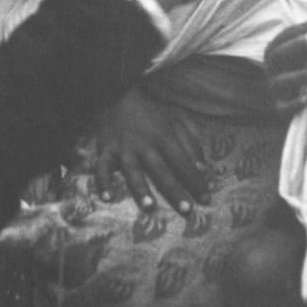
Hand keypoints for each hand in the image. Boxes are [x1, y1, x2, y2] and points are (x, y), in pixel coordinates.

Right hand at [92, 85, 208, 212]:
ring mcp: (123, 148)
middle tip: (187, 211)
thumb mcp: (175, 121)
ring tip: (149, 207)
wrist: (116, 95)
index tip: (206, 199)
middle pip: (161, 171)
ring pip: (132, 171)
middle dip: (174, 191)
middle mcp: (144, 144)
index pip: (183, 162)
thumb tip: (203, 169)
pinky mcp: (105, 150)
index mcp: (164, 136)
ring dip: (140, 189)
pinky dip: (102, 182)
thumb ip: (191, 143)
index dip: (195, 181)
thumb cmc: (150, 113)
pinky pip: (101, 168)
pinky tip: (107, 197)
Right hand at [262, 19, 306, 107]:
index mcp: (274, 52)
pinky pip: (284, 107)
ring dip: (300, 75)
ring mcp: (273, 88)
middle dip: (295, 45)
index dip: (300, 28)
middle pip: (278, 54)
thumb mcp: (300, 54)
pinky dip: (295, 103)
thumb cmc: (298, 70)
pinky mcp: (278, 108)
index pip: (284, 36)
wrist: (287, 102)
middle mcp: (270, 68)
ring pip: (281, 81)